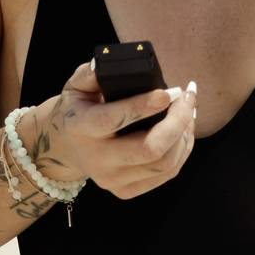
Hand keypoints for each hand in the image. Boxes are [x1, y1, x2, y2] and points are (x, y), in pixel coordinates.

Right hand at [45, 59, 200, 199]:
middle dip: (178, 122)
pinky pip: (166, 174)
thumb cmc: (78, 109)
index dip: (143, 107)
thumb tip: (108, 64)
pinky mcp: (126, 190)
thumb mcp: (76, 86)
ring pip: (164, 164)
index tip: (169, 93)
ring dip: (185, 134)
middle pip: (149, 149)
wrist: (65, 147)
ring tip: (189, 110)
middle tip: (188, 98)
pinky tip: (184, 129)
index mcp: (82, 128)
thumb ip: (91, 74)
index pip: (114, 120)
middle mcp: (97, 159)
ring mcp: (113, 179)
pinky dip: (183, 150)